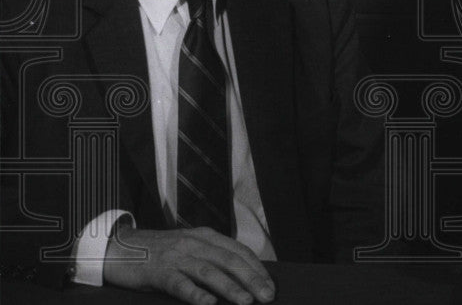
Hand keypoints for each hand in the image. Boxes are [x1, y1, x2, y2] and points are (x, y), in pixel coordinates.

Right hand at [103, 225, 275, 304]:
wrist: (119, 247)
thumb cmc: (159, 252)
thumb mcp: (190, 248)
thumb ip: (212, 257)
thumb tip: (241, 277)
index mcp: (206, 236)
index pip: (239, 251)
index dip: (257, 268)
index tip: (270, 286)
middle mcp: (194, 243)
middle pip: (230, 261)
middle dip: (252, 279)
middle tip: (267, 296)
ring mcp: (177, 256)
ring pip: (210, 271)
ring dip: (231, 288)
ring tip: (246, 302)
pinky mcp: (159, 272)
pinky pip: (180, 283)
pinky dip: (196, 294)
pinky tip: (208, 303)